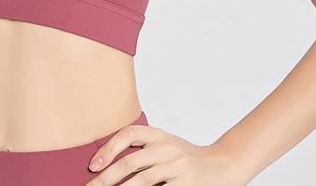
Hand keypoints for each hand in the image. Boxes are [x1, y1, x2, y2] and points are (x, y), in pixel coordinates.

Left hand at [84, 123, 245, 185]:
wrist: (221, 166)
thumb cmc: (186, 158)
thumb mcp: (165, 146)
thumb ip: (143, 150)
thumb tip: (106, 164)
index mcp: (159, 135)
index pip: (129, 134)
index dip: (109, 148)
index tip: (93, 165)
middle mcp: (166, 148)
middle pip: (130, 162)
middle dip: (106, 178)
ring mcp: (176, 167)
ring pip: (142, 181)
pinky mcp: (185, 185)